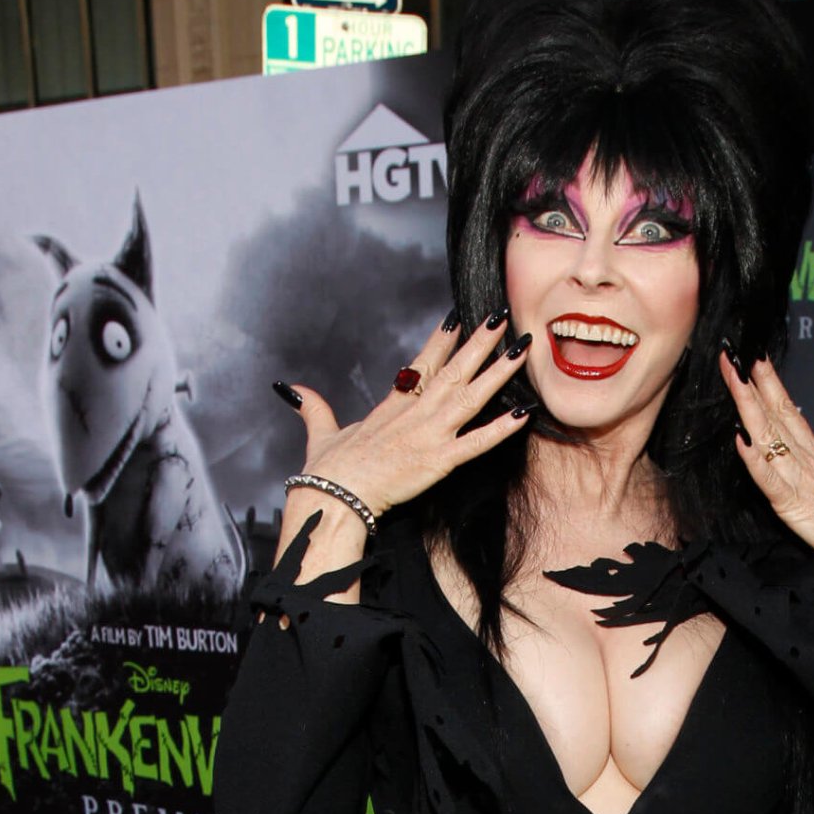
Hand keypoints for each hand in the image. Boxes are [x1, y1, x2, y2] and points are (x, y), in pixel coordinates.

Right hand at [291, 310, 531, 518]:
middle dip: (480, 342)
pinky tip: (523, 411)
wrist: (333, 497)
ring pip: (471, 395)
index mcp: (392, 406)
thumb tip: (289, 388)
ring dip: (498, 371)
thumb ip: (313, 407)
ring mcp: (429, 434)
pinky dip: (502, 428)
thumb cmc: (328, 471)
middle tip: (501, 316)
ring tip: (522, 348)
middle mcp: (415, 413)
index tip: (459, 318)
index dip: (442, 340)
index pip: (422, 364)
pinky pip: (478, 442)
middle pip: (453, 369)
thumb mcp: (321, 432)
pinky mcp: (439, 460)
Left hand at [719, 350, 813, 580]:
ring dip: (748, 409)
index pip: (789, 411)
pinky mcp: (792, 505)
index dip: (771, 385)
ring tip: (734, 381)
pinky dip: (754, 460)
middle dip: (752, 385)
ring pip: (768, 438)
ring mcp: (799, 480)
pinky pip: (768, 479)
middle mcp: (807, 462)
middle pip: (775, 416)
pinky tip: (740, 439)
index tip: (755, 361)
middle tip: (735, 357)